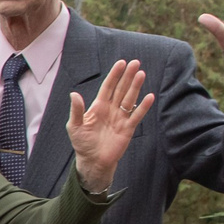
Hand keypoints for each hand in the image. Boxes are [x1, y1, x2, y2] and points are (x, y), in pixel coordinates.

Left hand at [64, 58, 153, 193]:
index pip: (108, 87)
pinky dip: (143, 107)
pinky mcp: (128, 128)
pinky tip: (149, 97)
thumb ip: (76, 110)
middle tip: (136, 63)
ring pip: (130, 99)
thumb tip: (74, 94)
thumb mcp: (75, 126)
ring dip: (136, 87)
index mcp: (98, 107)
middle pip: (121, 89)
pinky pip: (136, 116)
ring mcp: (120, 118)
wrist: (92, 161)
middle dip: (128, 76)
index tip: (121, 63)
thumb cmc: (82, 143)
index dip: (114, 75)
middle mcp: (111, 109)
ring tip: (141, 74)